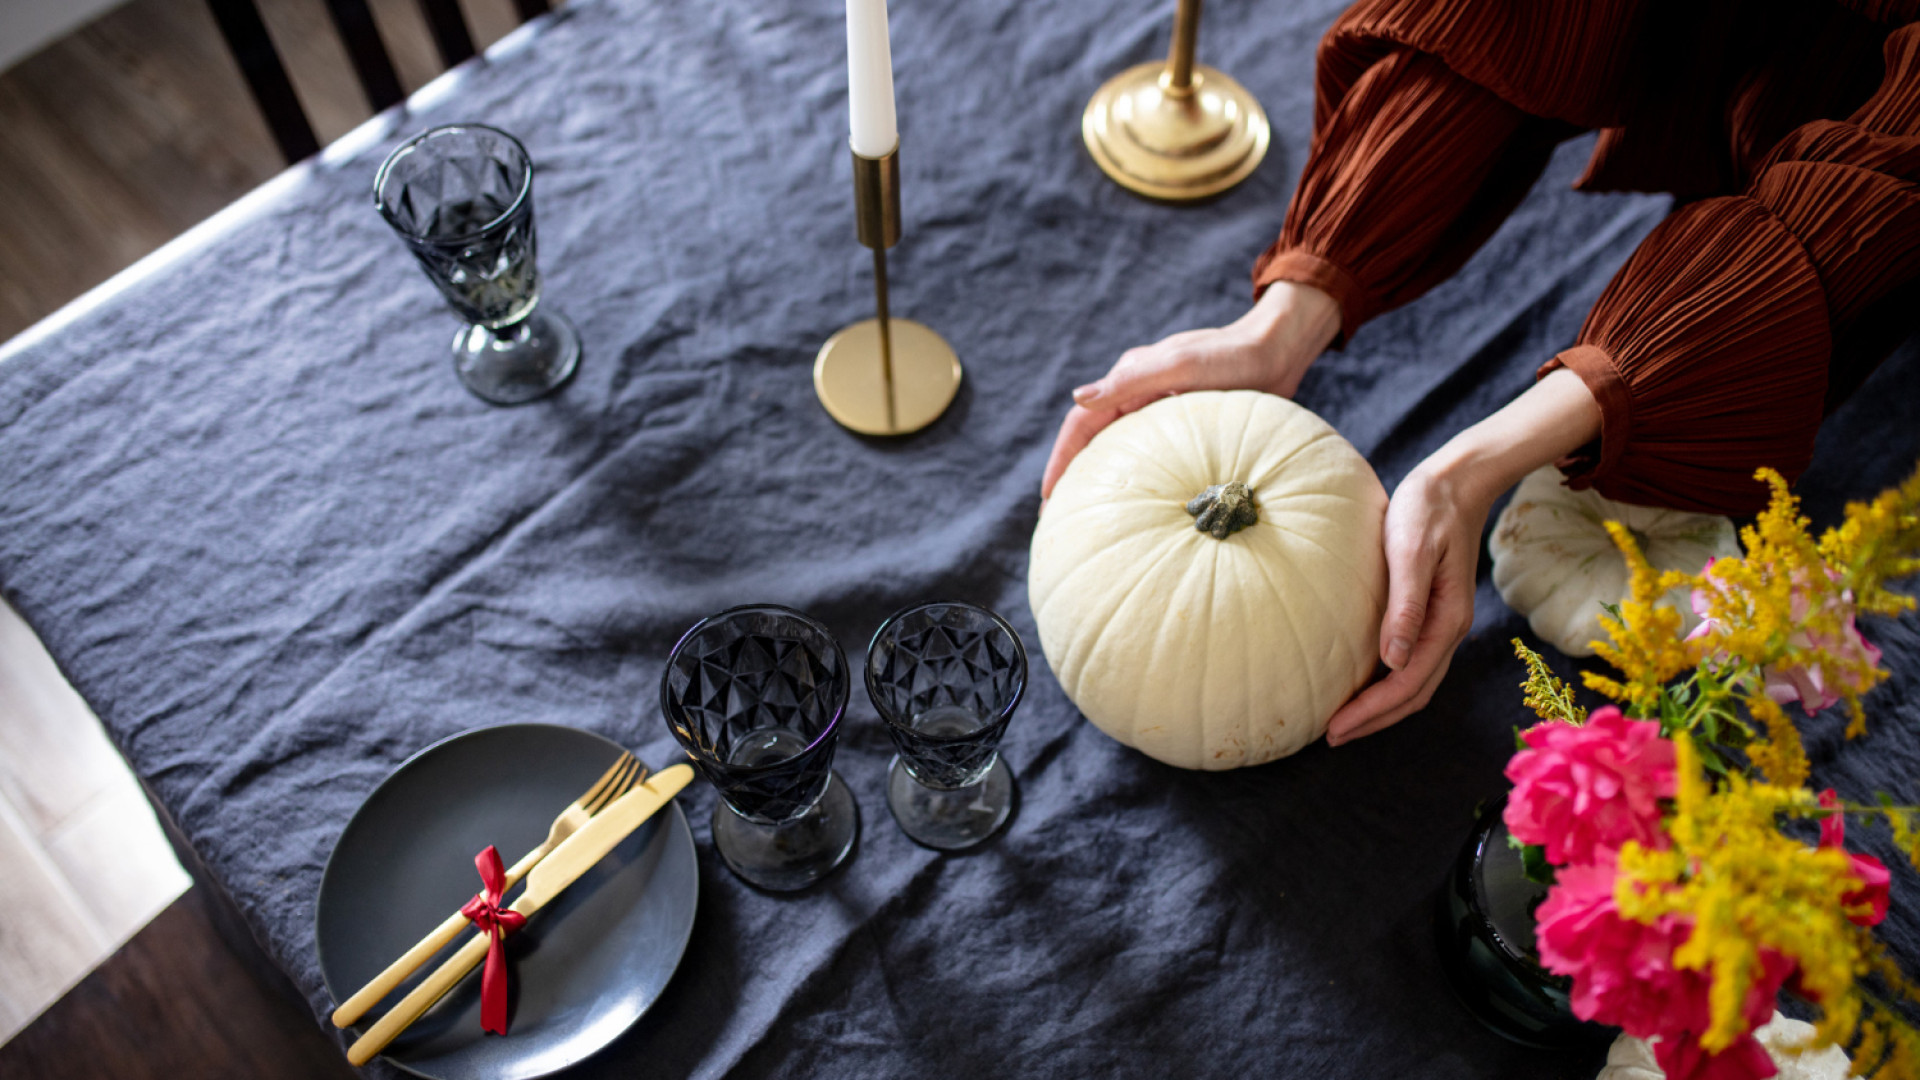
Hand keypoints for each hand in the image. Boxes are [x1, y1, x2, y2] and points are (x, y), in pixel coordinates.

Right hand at [1039, 282, 1339, 498]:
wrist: (1279, 352)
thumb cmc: (1233, 356)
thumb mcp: (1180, 365)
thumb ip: (1132, 380)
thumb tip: (1079, 399)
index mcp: (1131, 379)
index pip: (1081, 422)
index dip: (1061, 460)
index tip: (1049, 498)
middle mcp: (1139, 394)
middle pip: (1093, 439)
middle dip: (1072, 476)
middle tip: (1059, 520)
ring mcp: (1162, 411)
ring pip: (1118, 449)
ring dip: (1100, 479)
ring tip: (1092, 518)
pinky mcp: (1186, 426)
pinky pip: (1150, 456)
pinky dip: (1136, 479)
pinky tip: (1141, 508)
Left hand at [1324, 368, 1604, 745]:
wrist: (1455, 483)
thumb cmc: (1428, 510)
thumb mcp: (1412, 551)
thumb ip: (1405, 605)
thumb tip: (1392, 659)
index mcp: (1446, 621)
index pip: (1405, 683)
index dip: (1370, 711)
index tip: (1335, 728)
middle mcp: (1448, 630)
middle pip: (1413, 694)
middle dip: (1374, 720)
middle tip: (1331, 737)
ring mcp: (1442, 624)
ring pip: (1415, 684)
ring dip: (1382, 709)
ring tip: (1344, 723)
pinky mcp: (1431, 614)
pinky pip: (1412, 663)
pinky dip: (1389, 685)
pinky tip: (1363, 685)